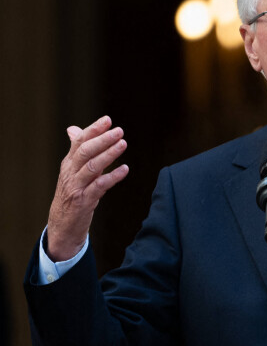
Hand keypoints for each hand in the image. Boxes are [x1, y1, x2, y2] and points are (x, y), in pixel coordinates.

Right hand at [46, 116, 128, 260]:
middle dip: (102, 139)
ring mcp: (76, 187)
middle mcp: (70, 172)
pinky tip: (125, 169)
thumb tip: (74, 129)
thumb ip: (77, 151)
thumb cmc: (72, 195)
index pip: (79, 141)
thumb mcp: (72, 172)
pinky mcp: (84, 201)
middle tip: (119, 131)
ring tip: (123, 144)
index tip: (108, 120)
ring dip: (109, 154)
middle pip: (85, 151)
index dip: (93, 129)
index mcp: (68, 163)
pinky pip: (99, 187)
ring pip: (92, 167)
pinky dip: (113, 177)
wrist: (62, 225)